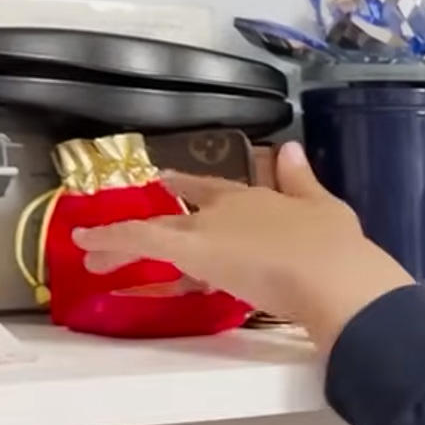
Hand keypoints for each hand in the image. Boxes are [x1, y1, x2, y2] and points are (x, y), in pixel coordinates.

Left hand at [72, 141, 415, 349]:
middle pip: (178, 213)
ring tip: (90, 253)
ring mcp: (208, 231)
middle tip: (115, 231)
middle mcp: (226, 210)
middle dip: (149, 221)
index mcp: (257, 199)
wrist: (332, 275)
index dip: (189, 187)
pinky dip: (112, 241)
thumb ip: (300, 179)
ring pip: (153, 230)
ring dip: (120, 241)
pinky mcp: (194, 252)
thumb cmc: (335, 248)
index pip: (214, 190)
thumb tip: (288, 148)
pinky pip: (141, 242)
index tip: (169, 183)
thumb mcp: (324, 207)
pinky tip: (88, 246)